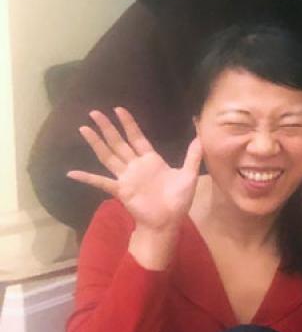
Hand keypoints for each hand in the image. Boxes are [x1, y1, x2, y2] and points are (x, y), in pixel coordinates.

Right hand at [67, 108, 201, 234]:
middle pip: (119, 142)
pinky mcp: (121, 190)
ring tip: (84, 129)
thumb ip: (193, 155)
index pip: (137, 137)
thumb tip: (200, 136)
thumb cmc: (178, 200)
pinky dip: (87, 178)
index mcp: (151, 160)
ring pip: (108, 156)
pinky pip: (101, 182)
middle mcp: (135, 165)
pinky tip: (72, 173)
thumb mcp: (189, 174)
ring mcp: (126, 177)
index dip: (128, 123)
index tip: (119, 109)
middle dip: (108, 127)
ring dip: (96, 143)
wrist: (168, 222)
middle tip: (95, 112)